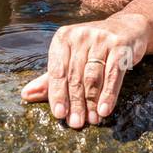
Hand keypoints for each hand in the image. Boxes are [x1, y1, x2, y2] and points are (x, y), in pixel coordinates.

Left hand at [20, 16, 147, 127]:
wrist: (127, 28)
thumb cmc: (93, 48)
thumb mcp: (71, 59)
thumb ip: (50, 79)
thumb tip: (25, 95)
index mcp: (63, 38)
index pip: (57, 71)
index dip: (57, 94)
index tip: (59, 114)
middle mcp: (80, 35)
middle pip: (75, 76)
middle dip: (75, 102)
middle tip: (76, 123)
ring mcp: (101, 39)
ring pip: (93, 77)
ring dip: (91, 101)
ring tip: (92, 120)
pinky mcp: (119, 45)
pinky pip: (112, 74)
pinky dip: (108, 94)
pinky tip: (104, 109)